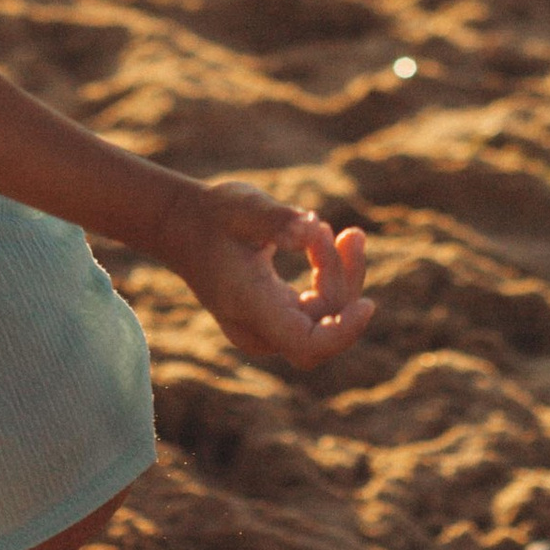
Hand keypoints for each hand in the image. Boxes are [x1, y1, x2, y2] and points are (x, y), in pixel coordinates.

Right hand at [160, 182, 372, 369]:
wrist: (181, 226)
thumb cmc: (212, 214)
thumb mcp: (242, 205)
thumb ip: (276, 218)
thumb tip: (310, 228)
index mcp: (249, 306)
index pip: (305, 343)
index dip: (342, 333)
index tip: (368, 305)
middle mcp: (257, 328)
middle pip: (323, 326)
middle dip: (346, 282)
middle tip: (349, 233)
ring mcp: (266, 327)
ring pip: (325, 318)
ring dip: (343, 276)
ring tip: (348, 234)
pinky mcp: (276, 316)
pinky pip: (318, 310)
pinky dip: (332, 278)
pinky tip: (334, 242)